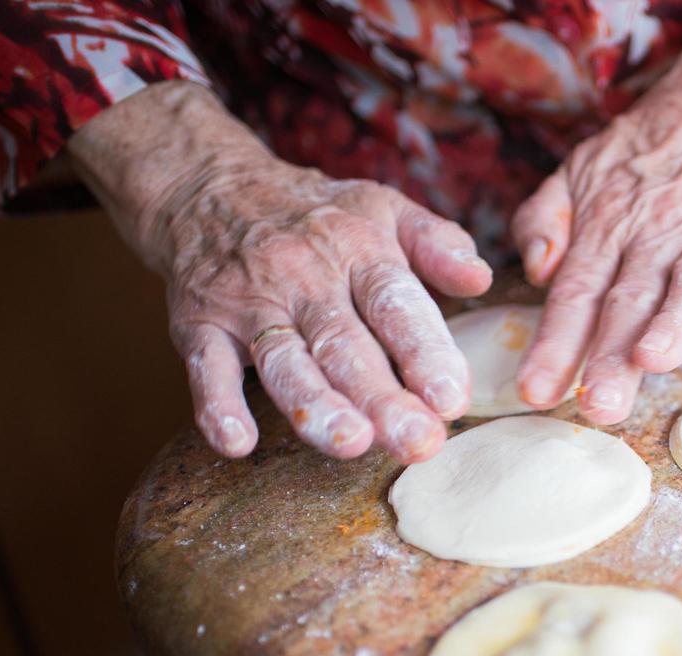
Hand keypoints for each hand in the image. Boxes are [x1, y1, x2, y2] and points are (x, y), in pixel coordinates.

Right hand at [68, 82, 490, 461]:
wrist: (210, 186)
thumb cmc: (320, 215)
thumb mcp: (384, 210)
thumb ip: (438, 244)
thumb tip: (482, 277)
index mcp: (359, 251)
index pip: (396, 303)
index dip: (425, 351)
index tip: (452, 398)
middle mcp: (305, 278)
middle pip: (346, 344)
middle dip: (384, 397)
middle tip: (418, 443)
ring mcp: (249, 303)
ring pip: (284, 361)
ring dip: (315, 405)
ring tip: (350, 443)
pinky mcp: (199, 324)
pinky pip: (206, 367)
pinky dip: (217, 405)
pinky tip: (237, 443)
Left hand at [510, 10, 681, 424]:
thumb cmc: (648, 154)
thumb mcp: (578, 171)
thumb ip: (543, 219)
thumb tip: (539, 271)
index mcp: (609, 230)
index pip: (575, 294)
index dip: (555, 344)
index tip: (536, 393)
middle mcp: (659, 233)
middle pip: (630, 301)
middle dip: (611, 355)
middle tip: (597, 405)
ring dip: (677, 322)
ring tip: (656, 359)